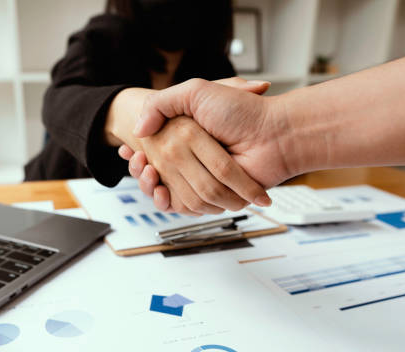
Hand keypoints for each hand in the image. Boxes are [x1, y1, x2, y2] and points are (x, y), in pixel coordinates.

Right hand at [120, 77, 292, 209]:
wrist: (273, 137)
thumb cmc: (242, 113)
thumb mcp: (196, 92)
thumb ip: (162, 102)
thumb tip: (138, 126)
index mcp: (185, 135)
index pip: (151, 149)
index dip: (137, 153)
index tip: (132, 150)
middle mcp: (192, 157)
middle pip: (153, 171)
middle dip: (141, 168)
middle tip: (140, 160)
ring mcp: (201, 177)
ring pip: (162, 189)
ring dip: (150, 184)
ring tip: (148, 171)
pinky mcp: (211, 197)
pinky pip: (180, 205)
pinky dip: (167, 200)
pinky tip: (160, 189)